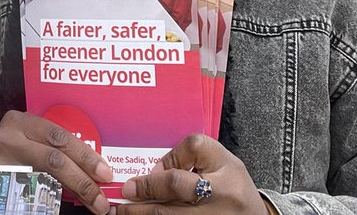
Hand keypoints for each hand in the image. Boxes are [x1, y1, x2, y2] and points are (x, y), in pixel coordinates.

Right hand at [0, 110, 112, 214]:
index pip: (59, 137)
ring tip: (92, 203)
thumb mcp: (31, 143)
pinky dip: (53, 200)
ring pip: (44, 176)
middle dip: (82, 177)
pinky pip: (30, 192)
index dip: (85, 155)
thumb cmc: (13, 156)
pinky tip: (66, 205)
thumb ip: (54, 149)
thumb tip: (95, 169)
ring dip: (74, 191)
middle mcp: (8, 137)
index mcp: (21, 121)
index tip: (105, 173)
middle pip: (54, 157)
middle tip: (101, 196)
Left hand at [116, 134, 265, 214]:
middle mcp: (223, 195)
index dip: (169, 157)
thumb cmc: (232, 186)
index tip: (152, 169)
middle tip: (126, 192)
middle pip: (176, 185)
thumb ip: (190, 158)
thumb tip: (154, 172)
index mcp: (227, 169)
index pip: (194, 148)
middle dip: (146, 189)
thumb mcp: (221, 162)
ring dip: (143, 213)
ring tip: (124, 212)